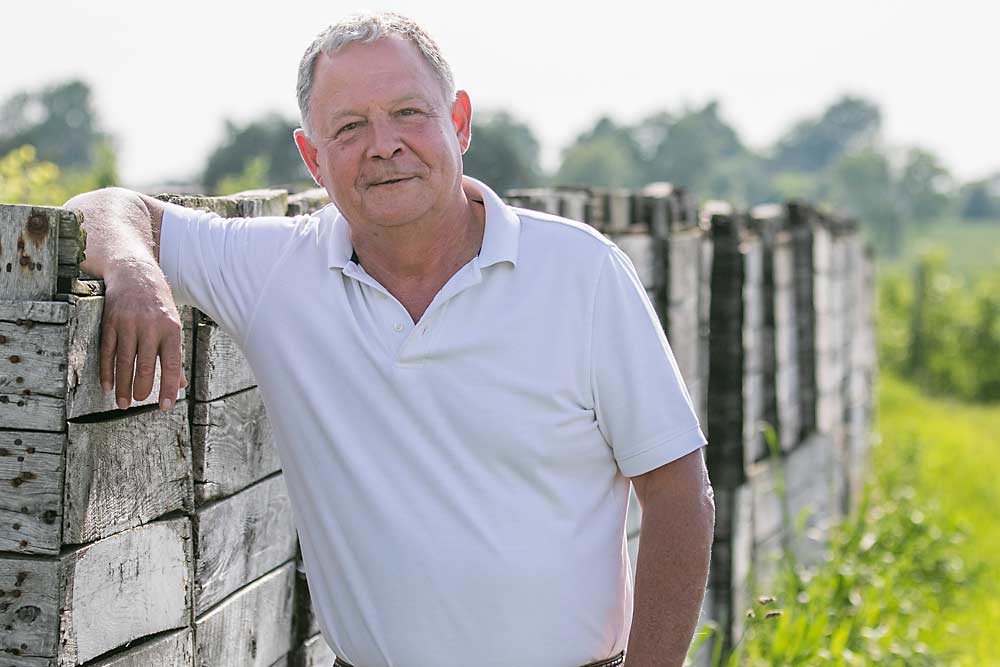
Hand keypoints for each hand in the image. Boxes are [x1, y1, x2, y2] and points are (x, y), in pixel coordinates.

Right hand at [100, 258, 187, 409]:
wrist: (134, 273)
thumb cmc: (159, 303)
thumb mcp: (173, 324)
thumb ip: (175, 354)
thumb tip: (180, 384)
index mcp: (171, 329)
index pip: (172, 364)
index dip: (168, 387)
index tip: (165, 406)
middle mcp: (150, 327)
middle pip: (146, 365)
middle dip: (142, 388)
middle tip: (138, 403)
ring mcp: (128, 324)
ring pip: (125, 362)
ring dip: (123, 385)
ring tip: (122, 403)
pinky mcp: (110, 323)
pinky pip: (108, 352)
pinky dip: (107, 371)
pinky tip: (108, 385)